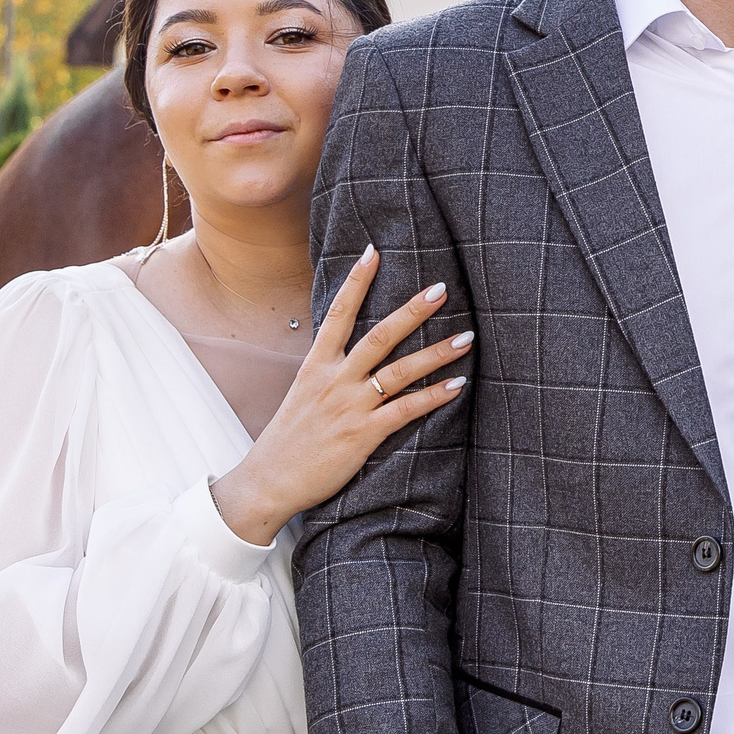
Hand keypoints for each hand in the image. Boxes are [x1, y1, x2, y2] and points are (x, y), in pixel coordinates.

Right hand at [210, 248, 471, 544]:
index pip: (337, 314)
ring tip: (467, 336)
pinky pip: (405, 410)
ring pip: (399, 371)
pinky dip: (433, 396)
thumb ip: (328, 373)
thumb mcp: (301, 396)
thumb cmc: (288, 442)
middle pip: (378, 336)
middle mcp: (334, 380)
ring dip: (436, 352)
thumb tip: (352, 355)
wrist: (267, 482)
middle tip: (441, 288)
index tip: (374, 252)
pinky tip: (457, 385)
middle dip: (412, 310)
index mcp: (315, 366)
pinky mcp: (363, 435)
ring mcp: (349, 407)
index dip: (356, 282)